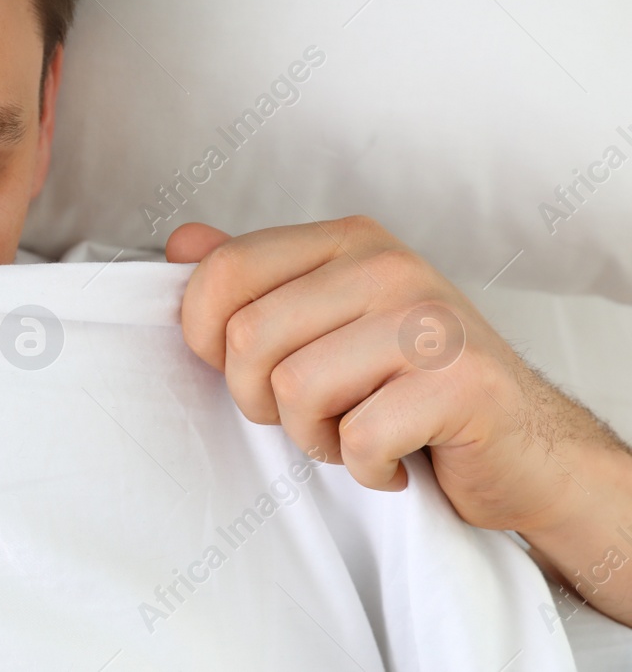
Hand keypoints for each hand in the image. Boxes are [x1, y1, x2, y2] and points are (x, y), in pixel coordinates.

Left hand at [166, 217, 627, 536]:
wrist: (527, 448)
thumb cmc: (409, 385)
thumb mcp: (325, 319)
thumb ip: (253, 278)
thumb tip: (181, 244)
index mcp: (347, 239)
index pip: (223, 270)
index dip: (204, 336)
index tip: (242, 369)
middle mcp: (388, 265)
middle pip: (248, 338)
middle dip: (261, 400)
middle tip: (313, 415)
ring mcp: (429, 320)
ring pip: (296, 390)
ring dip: (316, 438)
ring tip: (357, 433)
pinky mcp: (461, 384)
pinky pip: (359, 439)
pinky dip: (366, 468)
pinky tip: (397, 459)